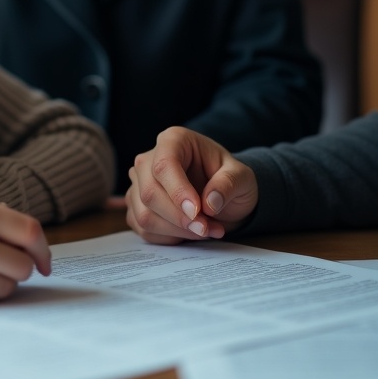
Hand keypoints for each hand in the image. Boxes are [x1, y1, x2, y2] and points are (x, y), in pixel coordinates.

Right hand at [125, 126, 258, 244]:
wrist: (220, 195)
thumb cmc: (228, 179)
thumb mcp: (241, 177)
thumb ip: (228, 184)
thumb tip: (210, 203)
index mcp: (173, 140)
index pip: (164, 165)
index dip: (178, 192)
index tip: (197, 212)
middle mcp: (149, 159)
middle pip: (150, 193)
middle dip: (179, 218)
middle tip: (206, 228)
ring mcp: (138, 184)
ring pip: (144, 215)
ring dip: (177, 230)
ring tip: (205, 230)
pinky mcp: (136, 206)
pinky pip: (144, 230)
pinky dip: (169, 238)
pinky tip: (189, 232)